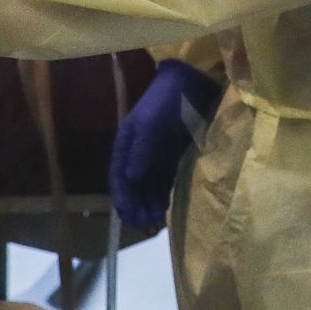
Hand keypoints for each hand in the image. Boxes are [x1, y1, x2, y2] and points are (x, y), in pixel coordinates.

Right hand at [112, 58, 222, 230]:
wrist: (191, 84)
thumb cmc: (166, 101)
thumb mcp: (149, 124)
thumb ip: (141, 151)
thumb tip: (130, 178)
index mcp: (125, 145)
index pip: (119, 178)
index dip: (122, 198)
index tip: (128, 216)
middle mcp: (136, 154)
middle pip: (133, 187)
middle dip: (136, 207)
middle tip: (146, 225)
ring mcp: (154, 156)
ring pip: (147, 187)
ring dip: (148, 205)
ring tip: (155, 222)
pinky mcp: (171, 157)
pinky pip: (163, 182)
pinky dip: (162, 195)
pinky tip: (165, 207)